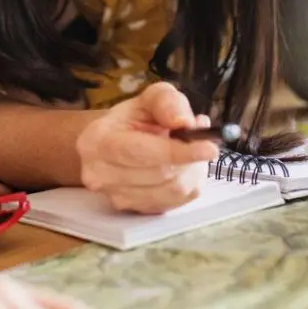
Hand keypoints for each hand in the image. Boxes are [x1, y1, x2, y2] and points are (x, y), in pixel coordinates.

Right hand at [76, 81, 218, 213]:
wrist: (116, 142)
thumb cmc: (134, 119)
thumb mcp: (150, 97)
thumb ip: (167, 102)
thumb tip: (184, 122)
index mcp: (97, 141)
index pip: (142, 152)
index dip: (178, 151)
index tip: (210, 148)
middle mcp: (100, 175)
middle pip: (160, 175)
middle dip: (189, 158)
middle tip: (202, 141)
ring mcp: (116, 197)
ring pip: (171, 191)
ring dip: (191, 171)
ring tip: (189, 151)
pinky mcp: (134, 211)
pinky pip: (174, 203)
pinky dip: (187, 184)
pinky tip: (181, 167)